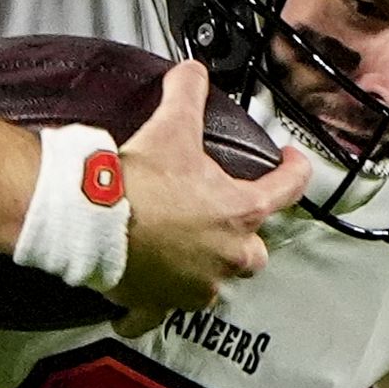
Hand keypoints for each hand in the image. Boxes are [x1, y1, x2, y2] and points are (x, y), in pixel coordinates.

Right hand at [106, 59, 307, 325]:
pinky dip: (149, 308)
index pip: (289, 188)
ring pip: (212, 285)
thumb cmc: (139, 181)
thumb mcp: (172, 126)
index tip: (291, 163)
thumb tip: (192, 71)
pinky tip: (140, 299)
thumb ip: (190, 92)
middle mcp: (227, 256)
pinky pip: (156, 315)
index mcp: (241, 212)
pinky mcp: (158, 305)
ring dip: (201, 271)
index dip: (295, 169)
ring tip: (182, 252)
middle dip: (244, 239)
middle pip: (255, 254)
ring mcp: (195, 286)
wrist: (93, 219)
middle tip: (224, 221)